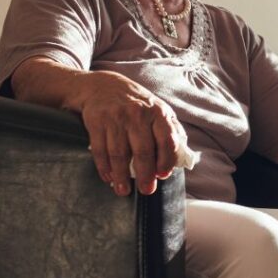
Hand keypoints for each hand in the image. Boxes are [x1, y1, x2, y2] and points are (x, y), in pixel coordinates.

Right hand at [75, 70, 184, 196]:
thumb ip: (171, 131)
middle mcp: (137, 114)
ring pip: (119, 153)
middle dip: (146, 174)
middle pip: (143, 150)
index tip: (163, 175)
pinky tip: (109, 178)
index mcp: (158, 112)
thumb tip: (181, 158)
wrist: (103, 86)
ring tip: (124, 191)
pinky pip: (100, 149)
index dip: (166, 160)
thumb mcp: (158, 110)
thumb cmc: (137, 104)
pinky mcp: (96, 121)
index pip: (167, 140)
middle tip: (147, 190)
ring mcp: (116, 118)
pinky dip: (104, 167)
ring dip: (122, 176)